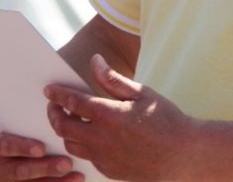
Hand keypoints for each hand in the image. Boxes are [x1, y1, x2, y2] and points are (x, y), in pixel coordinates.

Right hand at [0, 126, 82, 180]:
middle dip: (45, 167)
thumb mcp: (15, 124)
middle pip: (20, 171)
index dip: (23, 148)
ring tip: (77, 176)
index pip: (5, 145)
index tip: (42, 149)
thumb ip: (29, 122)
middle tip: (67, 163)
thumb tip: (57, 107)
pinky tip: (75, 181)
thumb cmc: (16, 130)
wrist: (4, 153)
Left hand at [46, 54, 195, 180]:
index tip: (49, 90)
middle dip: (54, 114)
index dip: (57, 95)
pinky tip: (90, 138)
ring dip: (66, 132)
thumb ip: (113, 79)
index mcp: (108, 114)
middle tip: (55, 106)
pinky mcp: (108, 171)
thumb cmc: (165, 120)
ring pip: (71, 145)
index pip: (72, 102)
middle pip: (63, 126)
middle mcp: (100, 138)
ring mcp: (103, 157)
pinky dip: (82, 146)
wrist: (182, 155)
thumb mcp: (141, 92)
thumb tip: (95, 61)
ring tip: (70, 121)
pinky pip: (87, 157)